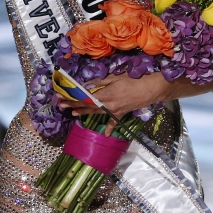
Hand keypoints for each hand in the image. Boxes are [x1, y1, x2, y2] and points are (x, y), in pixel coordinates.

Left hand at [57, 73, 172, 118]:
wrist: (152, 88)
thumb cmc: (134, 79)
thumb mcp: (116, 77)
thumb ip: (100, 81)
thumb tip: (86, 85)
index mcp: (105, 95)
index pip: (84, 98)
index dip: (71, 98)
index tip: (61, 98)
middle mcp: (108, 105)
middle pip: (87, 106)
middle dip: (74, 105)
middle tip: (61, 106)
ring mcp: (115, 110)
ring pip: (97, 113)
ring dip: (84, 113)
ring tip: (74, 113)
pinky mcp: (122, 113)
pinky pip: (114, 122)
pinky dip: (110, 128)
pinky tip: (105, 134)